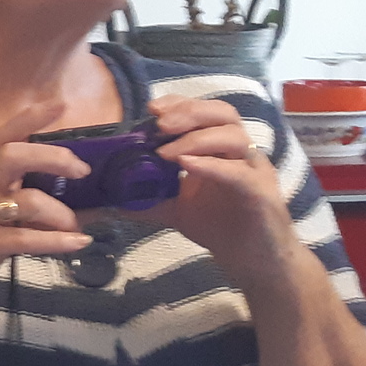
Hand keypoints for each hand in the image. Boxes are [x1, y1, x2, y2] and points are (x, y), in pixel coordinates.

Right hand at [0, 101, 94, 315]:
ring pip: (25, 201)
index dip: (29, 119)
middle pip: (11, 155)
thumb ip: (34, 200)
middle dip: (52, 157)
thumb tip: (89, 199)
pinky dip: (56, 241)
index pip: (3, 137)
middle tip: (82, 170)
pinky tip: (78, 243)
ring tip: (75, 227)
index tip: (60, 105)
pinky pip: (22, 239)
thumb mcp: (1, 216)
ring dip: (60, 214)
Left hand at [137, 96, 292, 275]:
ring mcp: (254, 172)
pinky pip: (240, 174)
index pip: (206, 112)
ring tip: (165, 152)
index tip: (152, 108)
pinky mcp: (261, 195)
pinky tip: (187, 166)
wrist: (251, 261)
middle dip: (189, 112)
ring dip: (197, 139)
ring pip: (235, 138)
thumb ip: (142, 199)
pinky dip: (213, 166)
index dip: (181, 104)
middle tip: (159, 123)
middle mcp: (240, 154)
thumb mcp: (172, 209)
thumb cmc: (219, 227)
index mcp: (221, 149)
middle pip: (224, 115)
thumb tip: (104, 199)